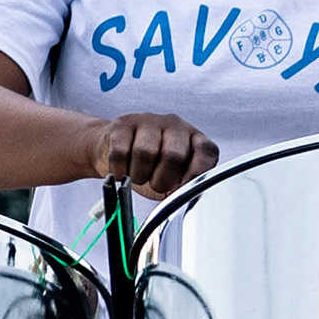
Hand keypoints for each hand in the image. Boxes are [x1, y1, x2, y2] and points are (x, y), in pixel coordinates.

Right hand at [85, 113, 218, 200]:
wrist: (113, 148)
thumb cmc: (149, 167)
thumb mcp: (173, 178)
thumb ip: (184, 186)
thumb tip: (185, 197)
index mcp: (194, 138)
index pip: (206, 152)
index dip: (196, 174)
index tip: (182, 190)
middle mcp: (174, 125)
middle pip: (173, 155)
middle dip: (161, 180)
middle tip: (155, 184)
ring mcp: (148, 121)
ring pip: (145, 153)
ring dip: (139, 175)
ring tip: (138, 177)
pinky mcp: (122, 125)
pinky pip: (120, 153)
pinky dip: (120, 171)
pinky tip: (122, 171)